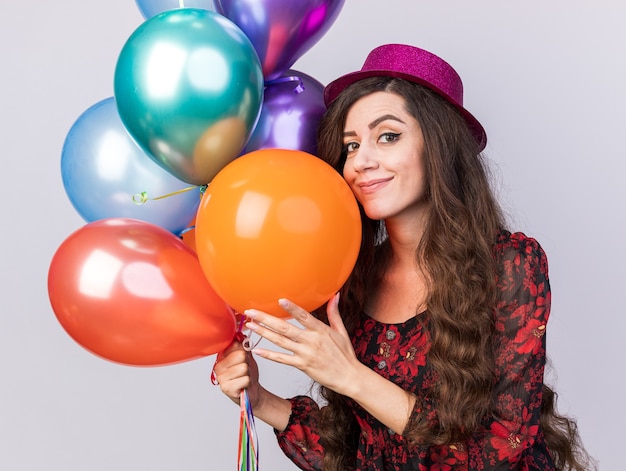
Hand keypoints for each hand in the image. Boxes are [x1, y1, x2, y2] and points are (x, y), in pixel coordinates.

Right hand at [213, 340, 259, 406]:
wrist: (252, 391)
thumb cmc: (248, 373)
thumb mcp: (247, 357)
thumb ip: (243, 345)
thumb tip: (240, 334)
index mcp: (221, 356)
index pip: (234, 344)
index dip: (244, 350)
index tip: (243, 358)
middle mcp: (218, 366)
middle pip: (240, 355)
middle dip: (247, 362)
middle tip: (245, 370)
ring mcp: (221, 378)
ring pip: (243, 367)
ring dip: (248, 373)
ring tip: (244, 377)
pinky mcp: (226, 388)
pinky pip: (245, 379)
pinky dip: (248, 382)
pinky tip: (244, 385)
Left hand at [244, 293, 362, 396]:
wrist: (349, 377)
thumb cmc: (345, 355)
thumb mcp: (341, 331)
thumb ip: (334, 313)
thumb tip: (335, 296)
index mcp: (320, 330)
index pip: (304, 316)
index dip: (292, 308)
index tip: (279, 300)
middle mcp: (311, 341)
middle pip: (285, 328)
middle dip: (266, 319)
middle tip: (251, 312)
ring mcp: (306, 354)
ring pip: (280, 341)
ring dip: (263, 333)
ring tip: (250, 325)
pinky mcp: (302, 365)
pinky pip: (283, 359)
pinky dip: (269, 355)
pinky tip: (257, 350)